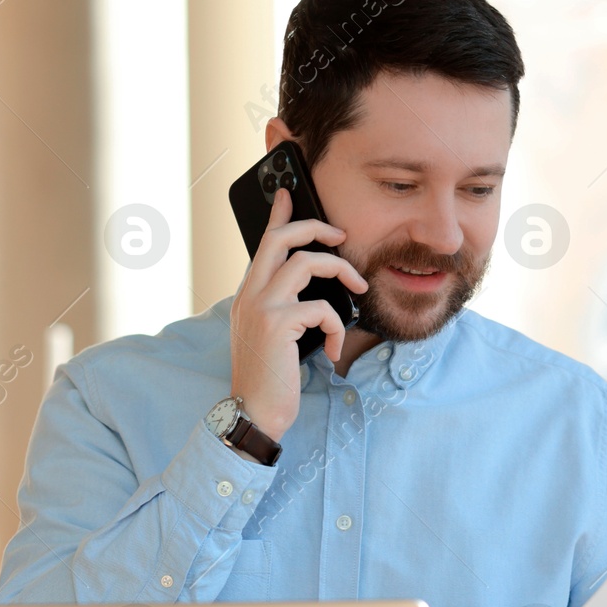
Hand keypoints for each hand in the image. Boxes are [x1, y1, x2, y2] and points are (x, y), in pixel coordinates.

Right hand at [229, 187, 367, 440]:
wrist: (253, 412)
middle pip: (282, 239)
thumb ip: (283, 310)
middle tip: (342, 236)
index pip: (263, 244)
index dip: (278, 216)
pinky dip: (337, 328)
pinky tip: (334, 349)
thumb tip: (315, 292)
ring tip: (358, 292)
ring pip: (307, 263)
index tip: (288, 194)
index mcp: (248, 296)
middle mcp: (249, 295)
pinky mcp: (277, 324)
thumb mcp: (273, 337)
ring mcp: (260, 306)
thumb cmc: (269, 379)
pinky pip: (322, 308)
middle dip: (315, 227)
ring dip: (342, 273)